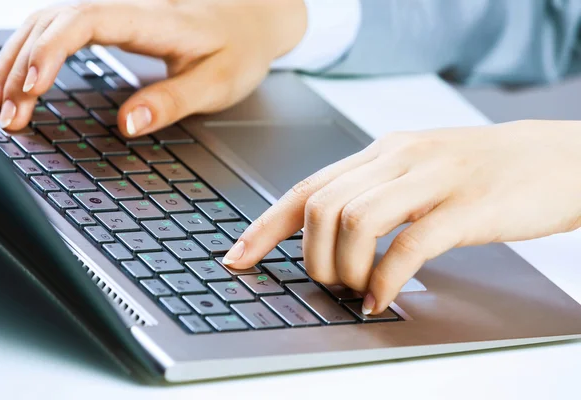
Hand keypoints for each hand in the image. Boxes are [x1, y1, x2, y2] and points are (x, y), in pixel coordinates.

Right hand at [0, 0, 305, 134]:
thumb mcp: (218, 82)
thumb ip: (173, 101)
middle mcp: (129, 8)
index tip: (31, 89)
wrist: (254, 20)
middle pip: (54, 20)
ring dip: (19, 59)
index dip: (51, 51)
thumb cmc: (240, 49)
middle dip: (21, 65)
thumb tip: (126, 125)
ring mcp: (120, 12)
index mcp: (154, 19)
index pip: (86, 20)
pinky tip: (22, 79)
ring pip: (51, 22)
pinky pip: (64, 30)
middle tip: (6, 115)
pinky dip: (36, 53)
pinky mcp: (117, 23)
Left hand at [222, 120, 580, 313]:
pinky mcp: (467, 207)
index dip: (265, 226)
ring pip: (355, 221)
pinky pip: (409, 244)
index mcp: (381, 152)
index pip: (307, 188)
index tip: (238, 257)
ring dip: (345, 268)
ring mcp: (432, 179)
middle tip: (329, 283)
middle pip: (322, 207)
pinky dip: (387, 277)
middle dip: (311, 257)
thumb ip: (373, 195)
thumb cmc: (480, 172)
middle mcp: (398, 158)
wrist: (555, 159)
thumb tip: (326, 236)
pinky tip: (383, 297)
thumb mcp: (416, 172)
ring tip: (358, 289)